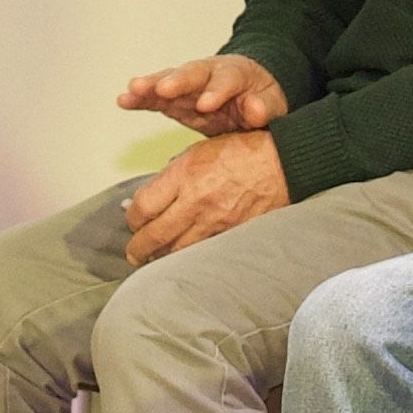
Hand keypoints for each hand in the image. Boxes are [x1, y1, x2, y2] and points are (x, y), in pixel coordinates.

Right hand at [115, 54, 290, 134]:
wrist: (252, 91)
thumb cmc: (262, 96)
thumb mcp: (274, 102)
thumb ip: (266, 107)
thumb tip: (255, 109)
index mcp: (235, 73)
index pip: (225, 80)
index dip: (216, 91)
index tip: (206, 104)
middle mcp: (208, 74)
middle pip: (191, 74)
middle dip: (176, 81)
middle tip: (162, 88)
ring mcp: (190, 85)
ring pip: (169, 82)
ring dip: (150, 87)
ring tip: (133, 90)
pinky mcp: (176, 99)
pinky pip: (157, 98)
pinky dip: (141, 99)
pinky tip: (124, 101)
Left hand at [123, 128, 290, 266]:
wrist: (281, 164)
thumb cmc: (242, 153)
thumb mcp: (198, 153)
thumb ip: (172, 177)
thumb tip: (150, 199)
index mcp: (184, 174)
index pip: (143, 207)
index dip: (132, 219)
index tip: (132, 221)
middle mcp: (196, 200)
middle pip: (154, 235)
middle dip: (138, 248)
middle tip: (134, 252)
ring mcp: (214, 221)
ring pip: (175, 250)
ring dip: (160, 257)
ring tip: (152, 259)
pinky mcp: (229, 235)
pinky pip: (200, 253)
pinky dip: (187, 257)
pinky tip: (181, 258)